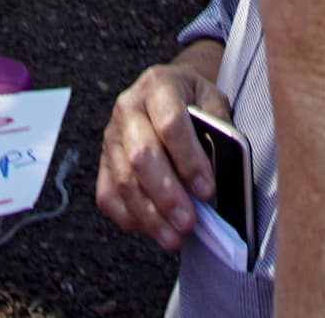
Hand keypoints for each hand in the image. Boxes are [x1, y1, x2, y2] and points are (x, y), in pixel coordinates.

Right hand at [96, 53, 230, 248]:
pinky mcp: (103, 162)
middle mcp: (127, 108)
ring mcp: (111, 137)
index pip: (171, 124)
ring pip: (123, 181)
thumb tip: (221, 170)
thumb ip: (219, 128)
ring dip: (150, 215)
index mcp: (158, 86)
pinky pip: (108, 196)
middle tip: (188, 222)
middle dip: (166, 194)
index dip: (189, 159)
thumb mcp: (213, 100)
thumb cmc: (194, 101)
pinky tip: (153, 229)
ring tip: (174, 238)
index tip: (207, 189)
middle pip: (141, 156)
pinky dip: (130, 217)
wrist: (166, 90)